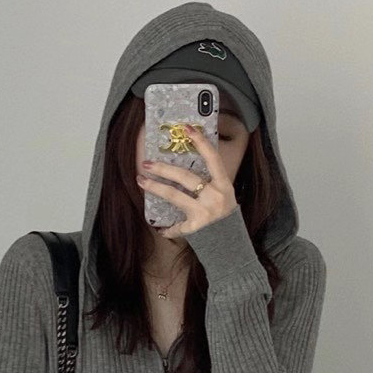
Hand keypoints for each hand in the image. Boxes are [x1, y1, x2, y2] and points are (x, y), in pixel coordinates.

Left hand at [137, 123, 236, 240]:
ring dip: (155, 187)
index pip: (212, 158)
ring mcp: (205, 212)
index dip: (200, 142)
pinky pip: (176, 226)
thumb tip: (184, 167)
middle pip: (185, 177)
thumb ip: (210, 182)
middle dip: (164, 168)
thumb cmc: (224, 217)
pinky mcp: (195, 228)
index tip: (186, 128)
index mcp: (224, 184)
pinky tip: (160, 227)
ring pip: (174, 195)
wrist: (231, 244)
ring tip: (141, 180)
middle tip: (147, 163)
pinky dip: (167, 228)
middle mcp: (215, 196)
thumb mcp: (223, 195)